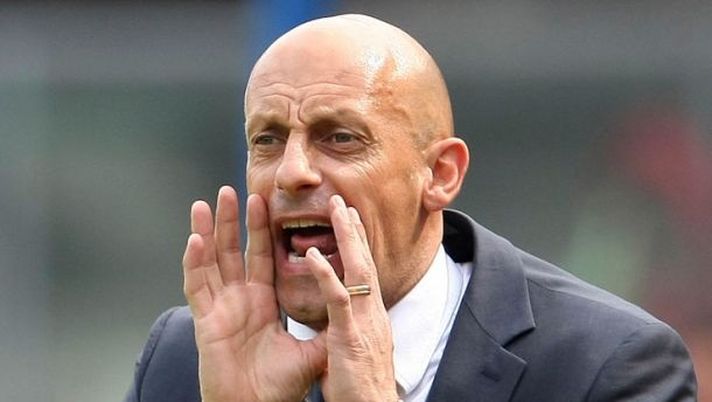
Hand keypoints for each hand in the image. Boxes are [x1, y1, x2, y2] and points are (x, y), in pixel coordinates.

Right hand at [183, 186, 325, 401]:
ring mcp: (220, 308)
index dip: (261, 229)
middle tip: (232, 190)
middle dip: (233, 220)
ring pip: (211, 261)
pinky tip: (195, 238)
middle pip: (234, 250)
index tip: (263, 200)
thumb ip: (328, 326)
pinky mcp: (205, 321)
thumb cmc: (280, 387)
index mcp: (263, 301)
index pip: (262, 256)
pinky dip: (194, 261)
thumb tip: (353, 306)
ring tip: (207, 202)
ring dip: (207, 231)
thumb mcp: (313, 350)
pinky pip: (198, 286)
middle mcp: (240, 299)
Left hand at [305, 195, 399, 401]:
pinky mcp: (350, 336)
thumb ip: (351, 329)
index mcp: (371, 316)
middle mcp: (373, 313)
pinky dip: (326, 275)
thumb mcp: (357, 351)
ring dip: (347, 238)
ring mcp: (364, 322)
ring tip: (338, 211)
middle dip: (355, 230)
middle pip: (365, 262)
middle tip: (344, 202)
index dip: (359, 245)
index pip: (365, 272)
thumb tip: (341, 320)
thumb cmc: (362, 388)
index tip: (352, 221)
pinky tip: (313, 255)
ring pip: (358, 271)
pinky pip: (338, 299)